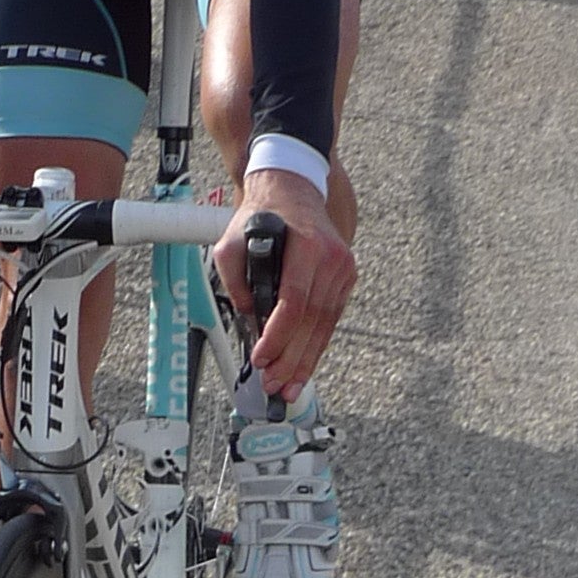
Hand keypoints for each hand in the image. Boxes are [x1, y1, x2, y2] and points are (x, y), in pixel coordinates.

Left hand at [212, 168, 354, 398]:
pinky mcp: (346, 278)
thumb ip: (235, 279)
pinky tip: (304, 366)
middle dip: (291, 358)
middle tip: (274, 385)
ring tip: (289, 387)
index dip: (279, 335)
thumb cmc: (261, 217)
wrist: (293, 190)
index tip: (262, 358)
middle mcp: (332, 258)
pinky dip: (316, 345)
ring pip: (324, 324)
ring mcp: (343, 268)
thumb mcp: (231, 240)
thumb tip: (249, 318)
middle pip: (311, 320)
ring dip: (306, 360)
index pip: (294, 301)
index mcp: (307, 246)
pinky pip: (330, 318)